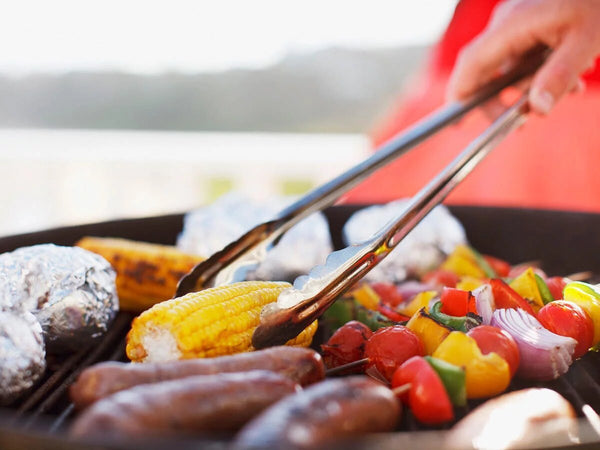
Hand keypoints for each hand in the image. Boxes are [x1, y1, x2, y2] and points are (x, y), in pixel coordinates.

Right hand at [447, 0, 599, 114]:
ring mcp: (514, 22)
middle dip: (499, 99)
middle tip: (521, 120)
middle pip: (483, 68)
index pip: (472, 62)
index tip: (457, 120)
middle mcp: (505, 22)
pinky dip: (537, 73)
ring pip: (506, 66)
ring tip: (565, 92)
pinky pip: (520, 56)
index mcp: (512, 24)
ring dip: (528, 87)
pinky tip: (570, 78)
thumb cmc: (598, 3)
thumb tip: (538, 108)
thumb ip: (559, 76)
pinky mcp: (526, 23)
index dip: (460, 93)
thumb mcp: (587, 41)